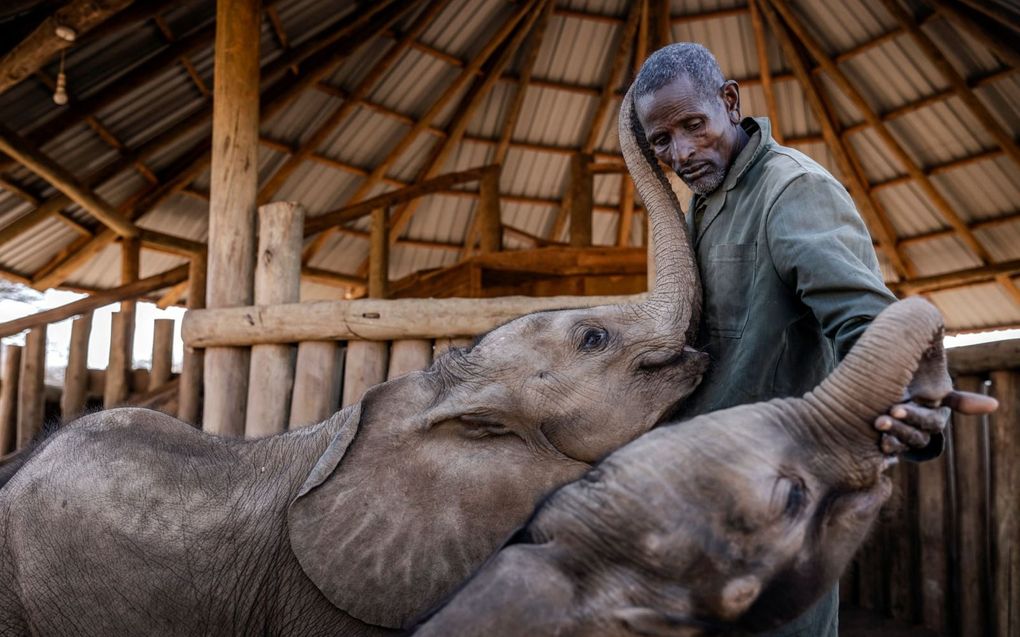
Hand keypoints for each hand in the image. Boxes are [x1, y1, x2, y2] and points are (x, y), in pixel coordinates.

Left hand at [874, 390, 998, 455]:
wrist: (895, 384)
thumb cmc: (918, 380)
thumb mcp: (935, 381)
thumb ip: (956, 388)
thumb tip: (993, 405)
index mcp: (935, 415)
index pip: (930, 423)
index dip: (914, 418)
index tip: (894, 409)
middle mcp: (923, 430)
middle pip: (916, 437)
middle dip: (899, 428)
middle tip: (880, 420)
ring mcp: (906, 438)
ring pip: (903, 445)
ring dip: (891, 439)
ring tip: (876, 427)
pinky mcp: (892, 442)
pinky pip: (890, 452)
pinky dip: (884, 450)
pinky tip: (874, 444)